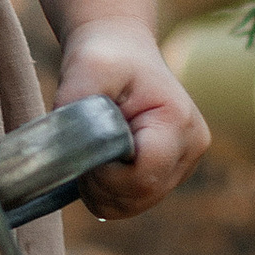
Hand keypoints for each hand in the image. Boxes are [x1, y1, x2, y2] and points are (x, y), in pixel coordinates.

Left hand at [55, 17, 205, 217]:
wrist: (121, 49)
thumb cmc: (106, 56)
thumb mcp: (87, 67)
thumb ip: (75, 105)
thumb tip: (65, 150)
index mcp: (177, 122)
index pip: (143, 176)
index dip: (106, 176)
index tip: (83, 151)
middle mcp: (189, 148)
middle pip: (140, 197)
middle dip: (99, 185)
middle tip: (79, 152)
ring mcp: (183, 164)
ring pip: (134, 205)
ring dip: (101, 191)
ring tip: (89, 154)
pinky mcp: (169, 174)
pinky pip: (132, 202)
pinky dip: (107, 193)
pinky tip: (98, 164)